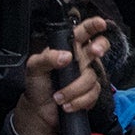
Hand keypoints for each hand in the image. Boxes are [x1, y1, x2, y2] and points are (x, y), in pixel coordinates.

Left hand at [13, 13, 111, 134]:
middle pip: (100, 46)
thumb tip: (66, 56)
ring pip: (91, 78)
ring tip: (59, 97)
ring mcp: (87, 76)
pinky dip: (79, 101)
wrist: (39, 110)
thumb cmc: (37, 85)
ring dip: (74, 90)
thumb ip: (47, 58)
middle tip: (95, 52)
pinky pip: (93, 94)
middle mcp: (81, 59)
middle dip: (100, 47)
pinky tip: (67, 105)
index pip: (83, 32)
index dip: (93, 25)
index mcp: (68, 48)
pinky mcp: (90, 93)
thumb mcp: (34, 67)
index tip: (100, 24)